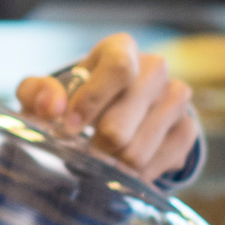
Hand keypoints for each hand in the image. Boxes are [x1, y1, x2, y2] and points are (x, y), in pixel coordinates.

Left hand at [17, 33, 197, 179]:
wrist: (111, 112)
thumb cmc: (74, 98)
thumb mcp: (47, 92)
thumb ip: (37, 93)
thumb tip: (52, 107)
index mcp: (120, 49)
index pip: (119, 68)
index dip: (92, 101)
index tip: (70, 128)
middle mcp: (154, 68)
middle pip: (123, 122)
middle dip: (95, 146)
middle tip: (85, 152)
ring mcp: (175, 98)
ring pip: (139, 150)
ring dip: (113, 164)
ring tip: (102, 160)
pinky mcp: (187, 127)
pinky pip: (161, 162)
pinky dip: (136, 175)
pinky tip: (122, 169)